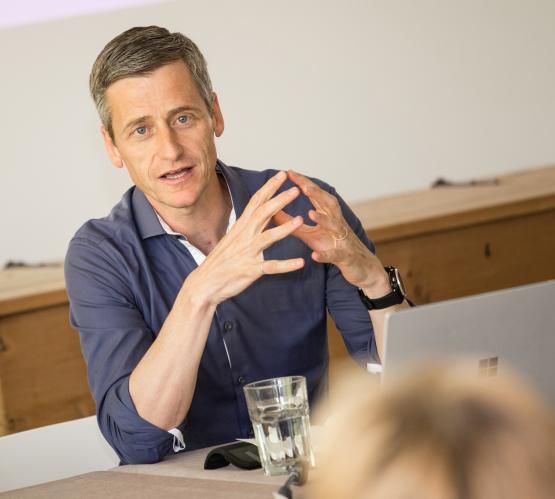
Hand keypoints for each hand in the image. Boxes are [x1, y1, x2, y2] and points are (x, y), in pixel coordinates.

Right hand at [187, 171, 304, 305]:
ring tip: (300, 220)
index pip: (256, 201)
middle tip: (296, 189)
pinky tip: (300, 262)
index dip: (269, 187)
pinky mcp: (251, 270)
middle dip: (280, 200)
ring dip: (284, 229)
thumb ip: (247, 226)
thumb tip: (257, 213)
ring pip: (268, 237)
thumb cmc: (220, 261)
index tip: (282, 175)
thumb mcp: (233, 237)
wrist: (205, 283)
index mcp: (241, 227)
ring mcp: (247, 253)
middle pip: (263, 213)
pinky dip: (286, 265)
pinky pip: (271, 267)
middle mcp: (244, 236)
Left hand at [273, 170, 389, 295]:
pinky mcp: (345, 257)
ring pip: (335, 227)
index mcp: (328, 215)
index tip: (289, 172)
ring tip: (310, 214)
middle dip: (316, 194)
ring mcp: (343, 240)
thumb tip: (273, 212)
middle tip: (302, 185)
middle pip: (328, 205)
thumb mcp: (310, 234)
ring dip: (324, 220)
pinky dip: (325, 255)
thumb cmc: (332, 246)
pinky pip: (335, 255)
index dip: (304, 183)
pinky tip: (314, 256)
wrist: (360, 267)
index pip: (315, 195)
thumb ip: (292, 223)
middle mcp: (337, 223)